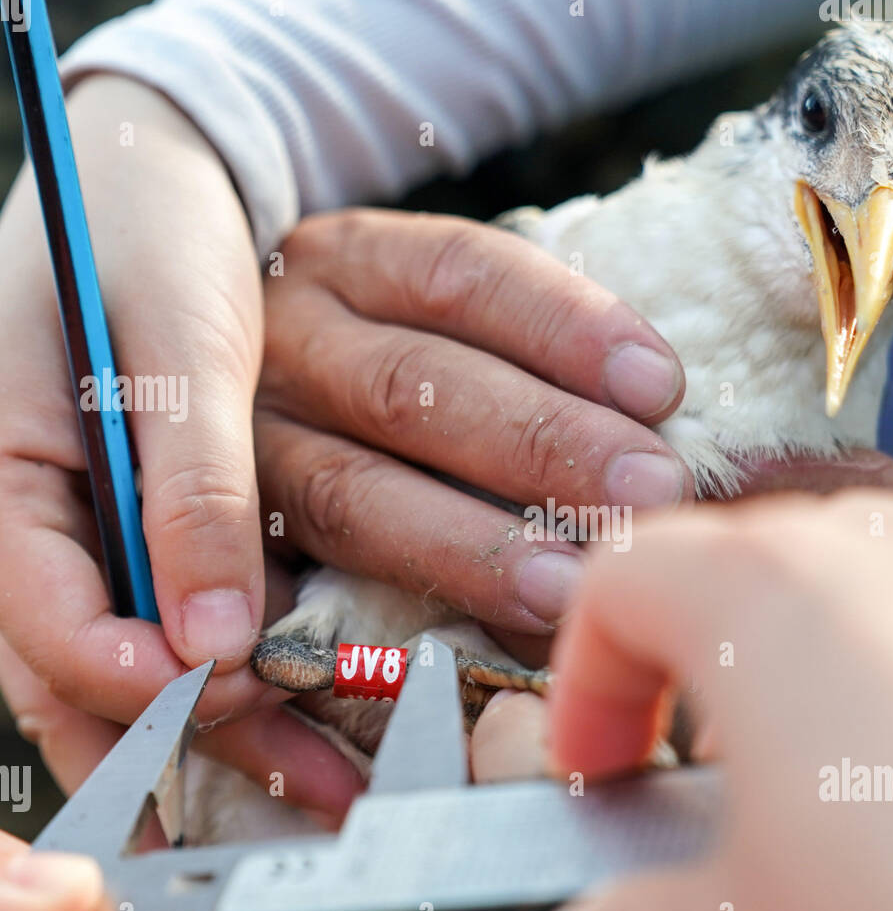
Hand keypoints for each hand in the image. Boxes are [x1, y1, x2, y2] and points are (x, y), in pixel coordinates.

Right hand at [0, 75, 363, 814]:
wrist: (145, 186)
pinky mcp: (122, 546)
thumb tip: (210, 640)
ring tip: (324, 793)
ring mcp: (68, 546)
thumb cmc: (144, 238)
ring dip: (216, 740)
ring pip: (120, 679)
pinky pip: (157, 637)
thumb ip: (189, 488)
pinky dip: (221, 690)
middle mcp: (21, 531)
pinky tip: (295, 728)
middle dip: (186, 745)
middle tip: (307, 791)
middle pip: (77, 678)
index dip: (132, 676)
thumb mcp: (174, 346)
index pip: (42, 617)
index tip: (229, 691)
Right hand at [254, 209, 689, 636]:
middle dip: (538, 443)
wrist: (201, 352)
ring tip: (571, 588)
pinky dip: (382, 619)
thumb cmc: (400, 360)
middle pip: (410, 389)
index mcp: (354, 264)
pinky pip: (295, 592)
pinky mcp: (234, 540)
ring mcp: (244, 444)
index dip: (562, 326)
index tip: (661, 385)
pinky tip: (480, 647)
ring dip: (471, 546)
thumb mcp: (445, 317)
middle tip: (648, 492)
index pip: (459, 273)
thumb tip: (671, 412)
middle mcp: (286, 343)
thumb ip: (536, 353)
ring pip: (351, 494)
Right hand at [511, 492, 892, 910]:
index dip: (583, 681)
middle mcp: (879, 555)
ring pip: (865, 580)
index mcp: (759, 594)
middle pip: (740, 564)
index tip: (596, 768)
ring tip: (813, 781)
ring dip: (813, 662)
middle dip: (692, 662)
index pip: (618, 583)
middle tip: (687, 769)